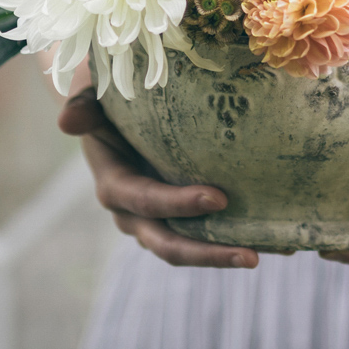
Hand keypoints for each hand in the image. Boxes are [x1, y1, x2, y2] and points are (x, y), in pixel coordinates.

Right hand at [59, 89, 260, 268]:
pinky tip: (282, 240)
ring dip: (227, 255)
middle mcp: (135, 212)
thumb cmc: (109, 94)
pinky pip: (209, 236)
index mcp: (114, 184)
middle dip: (208, 253)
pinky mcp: (182, 217)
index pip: (144, 201)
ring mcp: (160, 219)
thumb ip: (85, 107)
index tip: (218, 199)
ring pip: (191, 248)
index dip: (176, 205)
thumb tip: (67, 123)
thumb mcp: (94, 94)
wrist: (117, 108)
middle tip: (251, 255)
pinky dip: (239, 239)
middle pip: (168, 243)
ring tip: (274, 253)